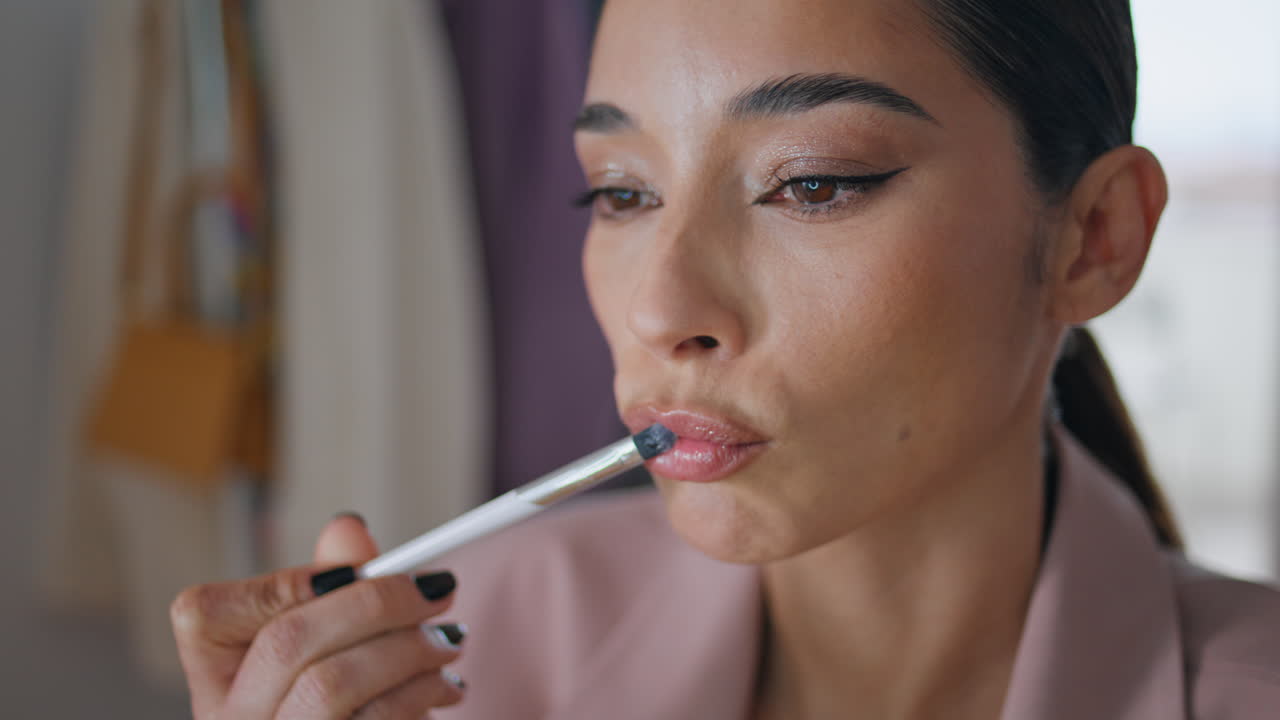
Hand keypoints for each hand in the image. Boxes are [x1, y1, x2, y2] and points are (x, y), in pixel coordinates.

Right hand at [171, 514, 465, 718]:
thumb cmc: (347, 712)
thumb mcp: (328, 655)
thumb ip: (329, 594)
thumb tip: (347, 527)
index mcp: (216, 688)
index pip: (202, 614)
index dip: (285, 581)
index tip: (357, 569)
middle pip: (284, 642)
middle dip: (373, 604)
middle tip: (437, 591)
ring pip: (329, 685)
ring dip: (408, 651)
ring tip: (449, 642)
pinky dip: (419, 694)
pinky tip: (442, 686)